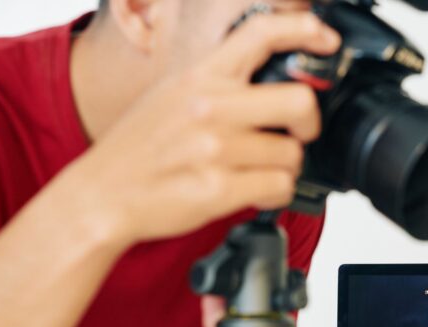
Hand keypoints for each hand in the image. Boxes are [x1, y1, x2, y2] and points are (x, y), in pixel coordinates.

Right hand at [53, 12, 340, 246]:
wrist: (100, 195)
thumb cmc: (138, 148)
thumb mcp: (172, 95)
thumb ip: (218, 83)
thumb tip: (272, 79)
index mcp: (200, 77)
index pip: (260, 33)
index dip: (304, 30)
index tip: (326, 41)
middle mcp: (209, 107)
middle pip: (299, 101)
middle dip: (309, 123)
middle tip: (298, 134)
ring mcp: (215, 148)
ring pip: (292, 154)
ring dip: (284, 167)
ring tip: (258, 171)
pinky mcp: (219, 188)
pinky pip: (279, 187)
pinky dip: (275, 194)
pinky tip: (255, 192)